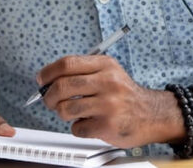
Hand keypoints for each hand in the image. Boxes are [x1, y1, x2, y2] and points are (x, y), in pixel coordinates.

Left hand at [38, 55, 184, 147]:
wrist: (151, 114)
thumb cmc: (124, 94)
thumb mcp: (108, 72)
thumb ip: (82, 72)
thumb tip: (48, 80)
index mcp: (105, 65)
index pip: (67, 64)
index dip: (48, 73)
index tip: (41, 80)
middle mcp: (107, 82)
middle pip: (62, 86)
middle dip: (48, 96)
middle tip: (49, 101)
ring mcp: (108, 104)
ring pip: (65, 109)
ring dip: (63, 113)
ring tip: (73, 112)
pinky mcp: (107, 125)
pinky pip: (77, 128)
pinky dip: (78, 128)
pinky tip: (89, 123)